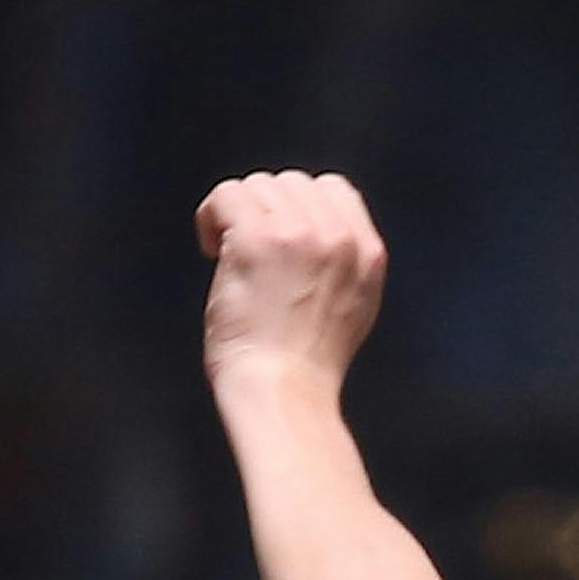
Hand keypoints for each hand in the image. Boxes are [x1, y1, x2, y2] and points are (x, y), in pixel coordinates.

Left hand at [194, 170, 387, 399]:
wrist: (284, 395)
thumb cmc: (304, 370)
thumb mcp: (352, 311)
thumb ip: (344, 265)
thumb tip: (316, 234)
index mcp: (368, 253)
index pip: (333, 190)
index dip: (297, 209)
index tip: (276, 244)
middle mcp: (339, 236)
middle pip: (292, 184)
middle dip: (264, 213)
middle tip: (247, 258)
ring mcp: (299, 234)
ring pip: (258, 186)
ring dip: (236, 218)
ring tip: (228, 260)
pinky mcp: (258, 239)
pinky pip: (227, 195)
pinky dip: (212, 217)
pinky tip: (210, 251)